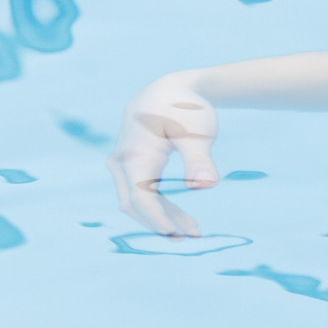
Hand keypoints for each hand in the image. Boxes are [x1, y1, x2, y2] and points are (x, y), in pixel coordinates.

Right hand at [108, 75, 220, 236]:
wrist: (168, 91)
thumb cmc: (183, 107)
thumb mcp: (197, 131)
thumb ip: (199, 158)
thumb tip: (206, 185)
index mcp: (135, 155)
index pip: (141, 196)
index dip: (157, 218)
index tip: (178, 233)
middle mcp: (122, 163)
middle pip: (136, 203)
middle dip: (161, 223)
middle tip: (191, 237)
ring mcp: (124, 167)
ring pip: (139, 201)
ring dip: (163, 218)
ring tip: (193, 232)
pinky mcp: (132, 168)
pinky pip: (143, 193)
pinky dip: (161, 207)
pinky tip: (182, 219)